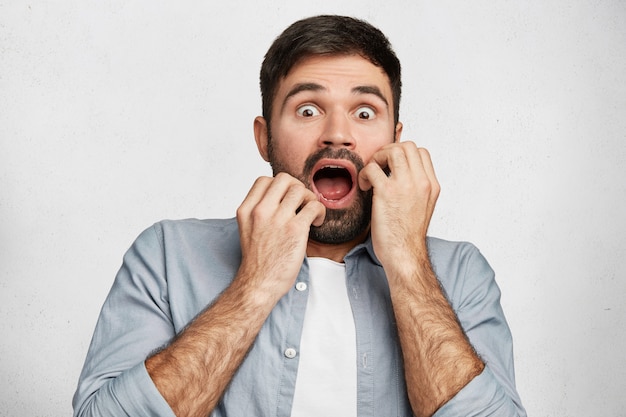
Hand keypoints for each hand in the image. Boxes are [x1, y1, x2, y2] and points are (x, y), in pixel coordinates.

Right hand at [236, 173, 325, 298]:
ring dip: (310, 199)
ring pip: (300, 190)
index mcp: (247, 210)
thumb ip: (259, 211)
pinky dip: (320, 211)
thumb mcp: (248, 229)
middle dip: (296, 188)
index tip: (286, 198)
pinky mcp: (295, 229)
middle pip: (284, 179)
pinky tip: (317, 222)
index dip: (279, 186)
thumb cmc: (257, 260)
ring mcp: (278, 219)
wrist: (259, 284)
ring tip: (310, 213)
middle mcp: (260, 211)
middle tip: (301, 203)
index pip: (264, 180)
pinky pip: (314, 206)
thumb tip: (279, 197)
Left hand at [358, 142, 439, 276]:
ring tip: (372, 175)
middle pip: (407, 146)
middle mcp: (421, 182)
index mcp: (432, 185)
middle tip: (379, 167)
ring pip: (393, 150)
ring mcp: (405, 186)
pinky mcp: (387, 193)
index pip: (421, 152)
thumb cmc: (407, 236)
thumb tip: (398, 174)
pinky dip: (364, 173)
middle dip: (389, 151)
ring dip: (377, 158)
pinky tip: (365, 186)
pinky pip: (372, 168)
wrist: (404, 255)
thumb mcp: (421, 207)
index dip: (403, 154)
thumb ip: (415, 188)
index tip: (391, 167)